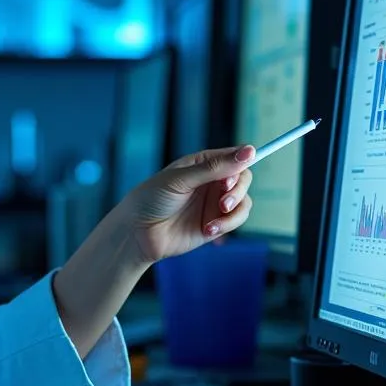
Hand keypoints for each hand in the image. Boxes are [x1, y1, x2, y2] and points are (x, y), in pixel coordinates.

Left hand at [122, 145, 255, 264]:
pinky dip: (228, 224)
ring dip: (235, 209)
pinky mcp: (216, 224)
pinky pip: (236, 220)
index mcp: (202, 164)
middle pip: (243, 178)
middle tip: (224, 200)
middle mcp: (211, 182)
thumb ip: (214, 168)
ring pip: (244, 201)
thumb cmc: (152, 198)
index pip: (233, 156)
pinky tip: (208, 229)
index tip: (247, 162)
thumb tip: (249, 152)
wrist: (137, 233)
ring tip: (215, 220)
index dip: (243, 159)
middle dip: (238, 189)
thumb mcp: (181, 179)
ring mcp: (214, 203)